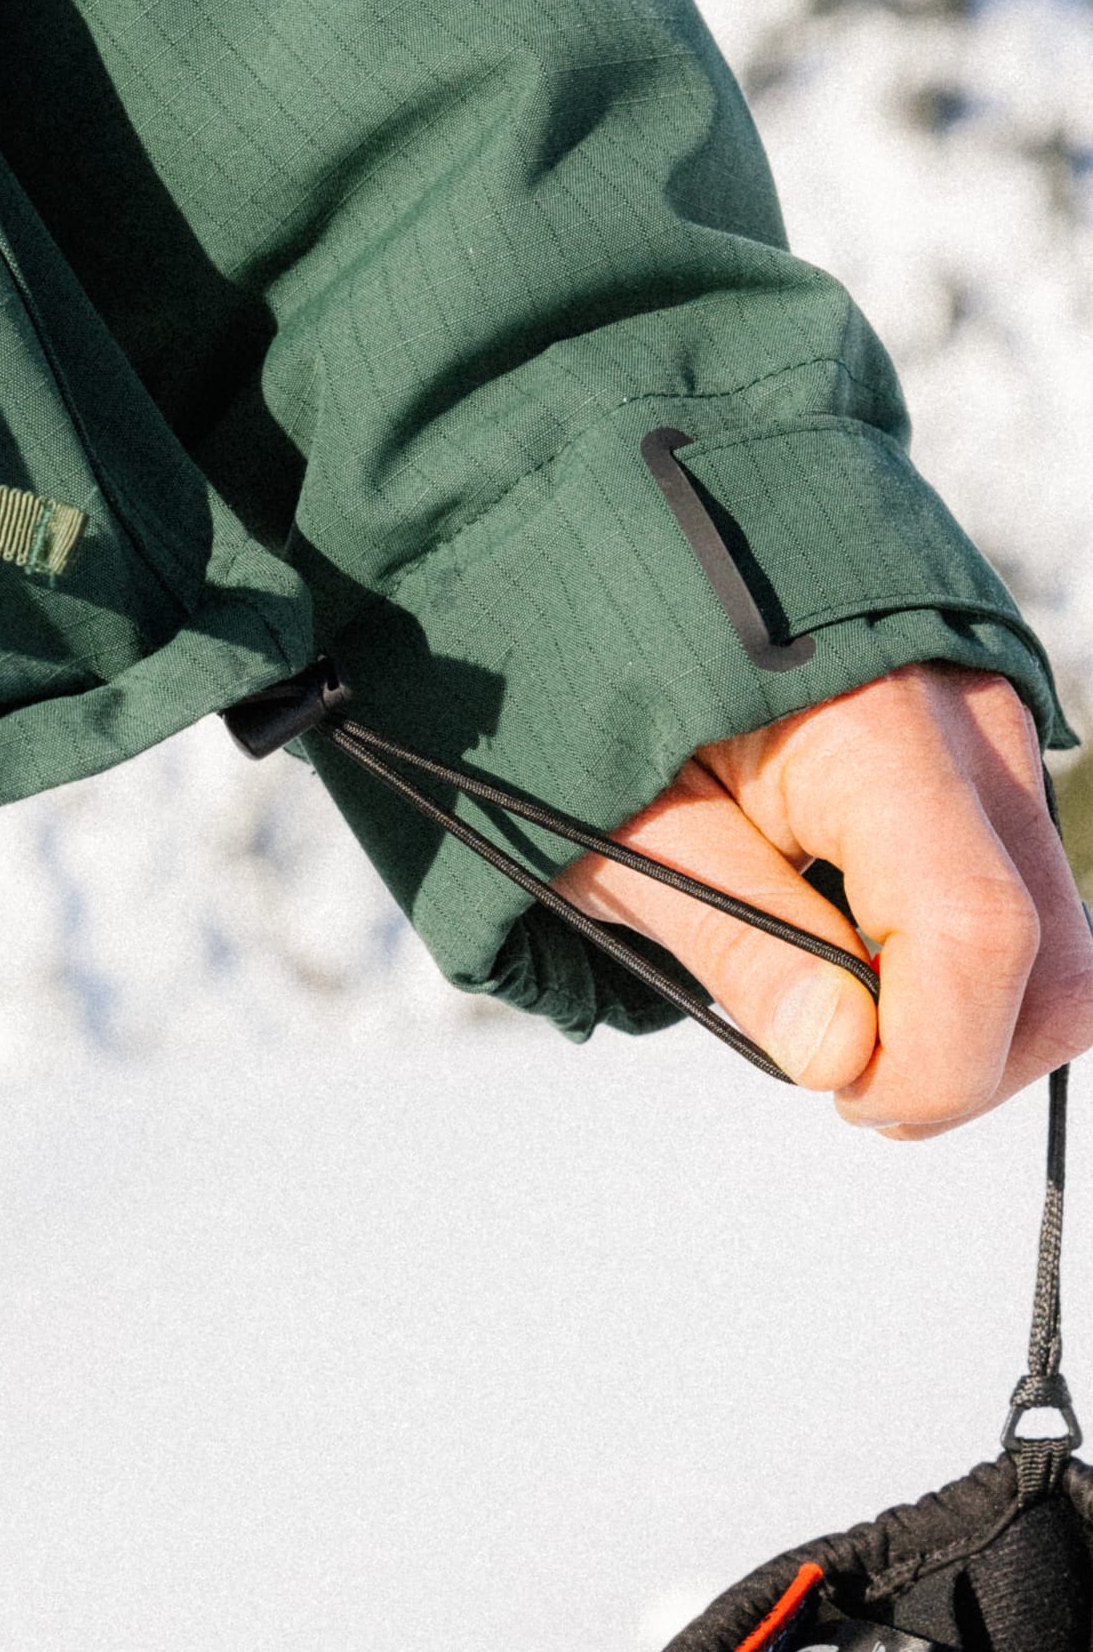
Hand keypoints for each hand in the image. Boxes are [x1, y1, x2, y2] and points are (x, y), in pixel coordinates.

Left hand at [553, 665, 1092, 1136]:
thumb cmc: (603, 685)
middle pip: (1054, 956)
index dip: (933, 1057)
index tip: (840, 1093)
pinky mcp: (987, 763)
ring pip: (1055, 937)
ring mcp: (996, 739)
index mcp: (875, 730)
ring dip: (965, 1015)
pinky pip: (1019, 892)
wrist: (621, 558)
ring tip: (837, 1014)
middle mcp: (971, 726)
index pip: (979, 934)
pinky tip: (857, 952)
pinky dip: (956, 958)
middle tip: (840, 1075)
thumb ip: (740, 944)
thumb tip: (839, 1058)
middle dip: (964, 1057)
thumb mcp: (627, 829)